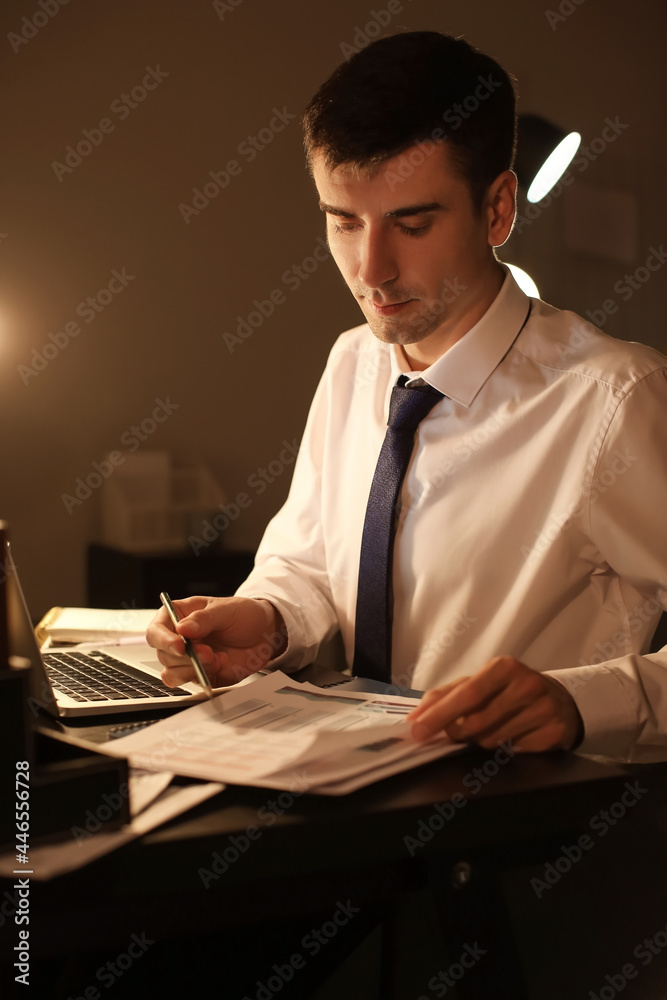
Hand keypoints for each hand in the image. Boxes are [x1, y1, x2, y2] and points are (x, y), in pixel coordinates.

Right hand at [146, 595, 286, 688]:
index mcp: (180, 616)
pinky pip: (189, 682)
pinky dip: (202, 677)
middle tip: (207, 653)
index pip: (156, 630)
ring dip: (191, 669)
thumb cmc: (244, 615)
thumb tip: (182, 628)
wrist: (265, 634)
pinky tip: (218, 665)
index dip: (163, 639)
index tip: (180, 645)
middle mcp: (179, 638)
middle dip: (184, 657)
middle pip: (162, 654)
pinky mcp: (200, 674)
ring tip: (215, 658)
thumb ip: (204, 618)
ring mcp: (188, 658)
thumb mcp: (226, 609)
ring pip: (171, 672)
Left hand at [407, 656, 583, 752]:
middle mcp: (527, 685)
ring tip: (493, 727)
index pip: (466, 694)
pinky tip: (513, 735)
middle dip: (459, 732)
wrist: (560, 701)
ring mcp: (543, 710)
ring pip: (492, 741)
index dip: (439, 714)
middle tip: (459, 730)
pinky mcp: (554, 733)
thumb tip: (416, 716)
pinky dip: (505, 749)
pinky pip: (513, 752)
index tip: (417, 730)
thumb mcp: (480, 683)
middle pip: (476, 723)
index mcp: (504, 667)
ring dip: (482, 741)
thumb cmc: (510, 690)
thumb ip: (446, 695)